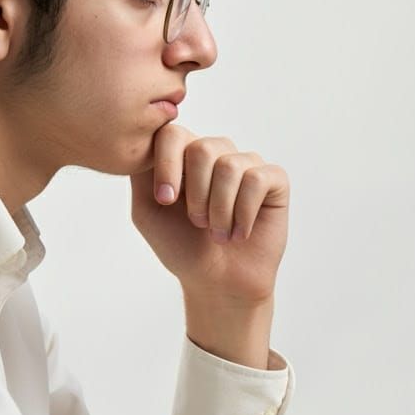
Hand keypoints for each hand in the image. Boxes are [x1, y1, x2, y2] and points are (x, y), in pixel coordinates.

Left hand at [129, 124, 288, 303]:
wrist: (218, 282)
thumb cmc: (182, 247)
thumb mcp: (148, 211)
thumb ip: (141, 173)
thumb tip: (145, 139)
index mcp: (184, 155)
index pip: (172, 133)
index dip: (167, 164)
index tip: (166, 200)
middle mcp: (217, 153)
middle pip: (202, 148)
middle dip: (196, 194)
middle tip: (197, 223)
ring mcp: (246, 164)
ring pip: (230, 166)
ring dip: (220, 210)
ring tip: (219, 233)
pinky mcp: (274, 179)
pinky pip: (257, 180)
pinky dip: (244, 214)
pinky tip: (240, 233)